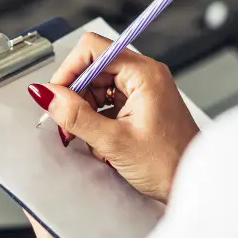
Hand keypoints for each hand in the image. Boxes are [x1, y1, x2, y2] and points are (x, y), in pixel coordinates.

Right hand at [28, 32, 199, 202]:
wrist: (191, 187)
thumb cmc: (169, 165)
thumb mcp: (114, 142)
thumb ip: (76, 116)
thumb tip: (46, 94)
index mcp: (144, 74)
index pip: (93, 50)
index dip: (70, 70)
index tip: (56, 95)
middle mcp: (145, 75)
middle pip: (93, 68)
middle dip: (75, 95)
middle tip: (67, 123)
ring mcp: (143, 90)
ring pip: (98, 86)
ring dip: (85, 110)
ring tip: (86, 137)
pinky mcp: (140, 106)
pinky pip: (108, 102)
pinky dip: (96, 119)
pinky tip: (99, 140)